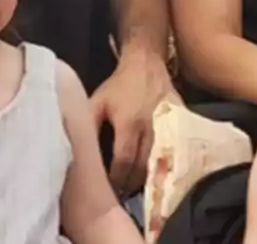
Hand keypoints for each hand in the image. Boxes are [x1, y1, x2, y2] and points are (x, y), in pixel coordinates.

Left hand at [90, 48, 179, 193]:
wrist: (146, 63)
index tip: (108, 191)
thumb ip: (88, 125)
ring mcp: (168, 127)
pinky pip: (171, 152)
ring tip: (134, 186)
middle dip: (131, 184)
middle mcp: (150, 128)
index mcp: (129, 123)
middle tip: (120, 194)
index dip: (116, 180)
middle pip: (143, 167)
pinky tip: (152, 171)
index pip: (123, 161)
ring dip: (146, 178)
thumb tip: (78, 151)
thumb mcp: (97, 101)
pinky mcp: (178, 125)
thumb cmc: (119, 85)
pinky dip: (161, 165)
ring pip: (158, 163)